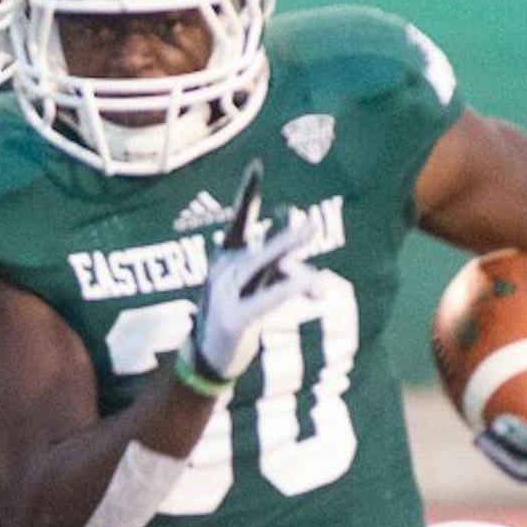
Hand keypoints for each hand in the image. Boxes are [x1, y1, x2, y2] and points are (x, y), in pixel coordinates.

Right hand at [179, 160, 320, 390]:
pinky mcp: (235, 319)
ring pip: (265, 272)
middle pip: (260, 247)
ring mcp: (225, 294)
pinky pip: (266, 301)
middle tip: (310, 222)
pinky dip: (288, 292)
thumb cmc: (236, 317)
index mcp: (226, 258)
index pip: (238, 220)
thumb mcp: (256, 291)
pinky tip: (311, 288)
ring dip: (290, 261)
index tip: (257, 166)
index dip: (246, 194)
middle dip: (285, 234)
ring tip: (317, 260)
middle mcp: (223, 271)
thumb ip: (283, 278)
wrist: (208, 359)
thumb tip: (319, 281)